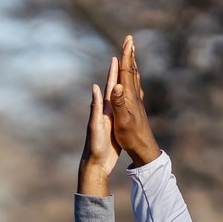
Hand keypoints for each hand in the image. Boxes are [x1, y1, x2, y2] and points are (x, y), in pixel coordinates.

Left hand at [78, 56, 119, 196]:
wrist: (96, 164)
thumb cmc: (95, 147)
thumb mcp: (95, 126)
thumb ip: (95, 108)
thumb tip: (94, 88)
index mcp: (103, 110)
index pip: (109, 87)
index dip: (112, 73)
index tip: (116, 57)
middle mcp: (107, 111)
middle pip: (114, 88)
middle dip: (118, 74)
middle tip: (122, 59)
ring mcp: (112, 118)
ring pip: (119, 97)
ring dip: (122, 85)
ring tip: (126, 74)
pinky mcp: (116, 127)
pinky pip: (123, 110)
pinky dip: (126, 102)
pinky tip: (128, 99)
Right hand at [110, 35, 160, 167]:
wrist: (144, 148)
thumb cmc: (131, 136)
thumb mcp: (122, 121)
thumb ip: (118, 103)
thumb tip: (117, 86)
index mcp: (129, 97)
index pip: (127, 72)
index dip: (126, 55)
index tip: (128, 40)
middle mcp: (134, 96)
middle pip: (132, 71)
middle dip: (130, 55)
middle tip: (129, 40)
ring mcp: (137, 102)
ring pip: (135, 78)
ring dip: (132, 64)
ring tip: (131, 55)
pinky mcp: (137, 108)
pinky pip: (135, 87)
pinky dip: (133, 78)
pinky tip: (135, 81)